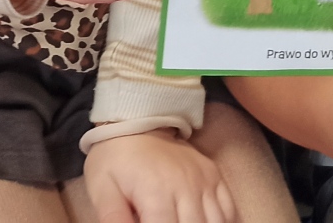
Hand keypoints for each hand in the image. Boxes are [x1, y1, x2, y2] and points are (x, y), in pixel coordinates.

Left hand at [85, 130, 236, 222]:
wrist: (136, 119)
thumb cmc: (115, 158)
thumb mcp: (102, 188)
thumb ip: (113, 218)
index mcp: (156, 193)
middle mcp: (186, 187)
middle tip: (165, 222)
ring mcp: (204, 181)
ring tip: (182, 222)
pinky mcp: (214, 175)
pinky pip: (229, 210)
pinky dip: (223, 222)